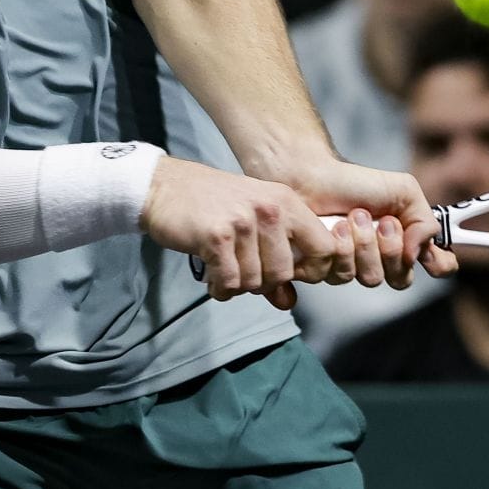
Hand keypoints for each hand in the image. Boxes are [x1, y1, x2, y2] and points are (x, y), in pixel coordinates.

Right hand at [139, 157, 351, 307]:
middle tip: (242, 269)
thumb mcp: (252, 223)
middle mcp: (269, 209)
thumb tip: (289, 301)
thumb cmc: (211, 204)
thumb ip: (275, 260)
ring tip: (223, 268)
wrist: (164, 187)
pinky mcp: (217, 236)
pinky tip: (211, 275)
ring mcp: (243, 221)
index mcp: (286, 202)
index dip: (311, 270)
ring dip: (237, 284)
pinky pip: (229, 282)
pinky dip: (219, 287)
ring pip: (255, 281)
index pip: (324, 248)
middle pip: (284, 273)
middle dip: (262, 281)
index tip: (288, 274)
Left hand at [290, 162, 458, 288]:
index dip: (438, 265)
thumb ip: (425, 221)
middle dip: (392, 249)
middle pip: (401, 278)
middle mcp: (383, 257)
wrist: (311, 178)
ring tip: (352, 218)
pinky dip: (341, 249)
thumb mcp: (403, 190)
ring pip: (372, 278)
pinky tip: (334, 229)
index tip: (430, 254)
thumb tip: (420, 254)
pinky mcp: (327, 269)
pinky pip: (342, 276)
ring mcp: (355, 266)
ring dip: (365, 245)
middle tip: (382, 222)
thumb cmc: (355, 182)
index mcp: (406, 238)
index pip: (436, 266)